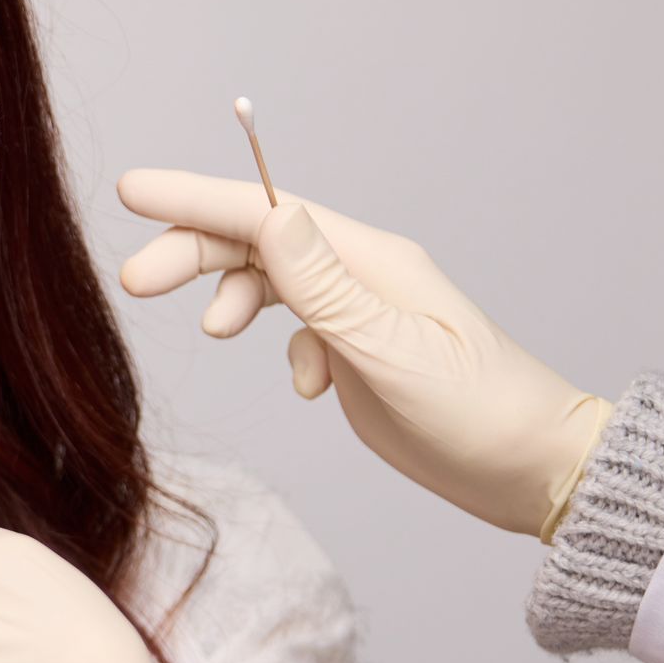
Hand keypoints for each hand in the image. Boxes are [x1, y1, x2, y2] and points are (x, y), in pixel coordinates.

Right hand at [118, 168, 611, 540]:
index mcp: (373, 260)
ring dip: (230, 299)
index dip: (195, 200)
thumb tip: (273, 215)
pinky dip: (284, 353)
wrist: (532, 471)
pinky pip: (298, 333)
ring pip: (271, 284)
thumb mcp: (391, 353)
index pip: (267, 213)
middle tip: (134, 281)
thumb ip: (325, 289)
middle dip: (192, 252)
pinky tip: (308, 391)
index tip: (130, 191)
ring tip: (211, 334)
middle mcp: (362, 275)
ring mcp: (360, 315)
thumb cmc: (479, 413)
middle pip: (257, 242)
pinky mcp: (359, 355)